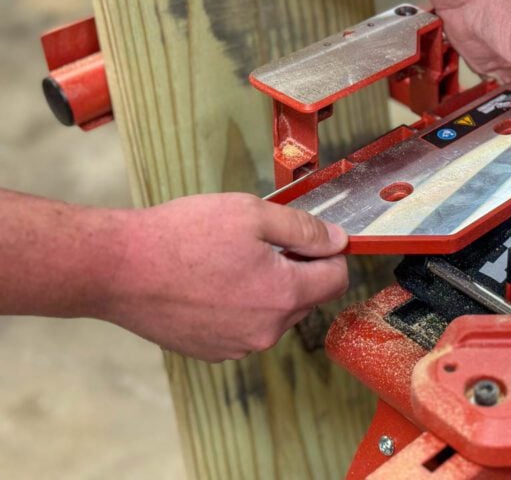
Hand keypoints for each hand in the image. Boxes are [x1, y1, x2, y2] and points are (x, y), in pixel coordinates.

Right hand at [104, 194, 347, 361]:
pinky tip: (210, 285)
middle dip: (296, 270)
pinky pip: (244, 328)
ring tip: (229, 262)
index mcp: (283, 295)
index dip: (329, 253)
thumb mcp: (252, 213)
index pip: (336, 279)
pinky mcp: (212, 352)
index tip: (308, 238)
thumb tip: (338, 241)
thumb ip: (304, 229)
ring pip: (274, 315)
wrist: (118, 268)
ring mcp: (238, 346)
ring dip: (266, 290)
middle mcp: (266, 330)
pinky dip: (238, 308)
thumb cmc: (182, 235)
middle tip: (260, 243)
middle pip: (307, 298)